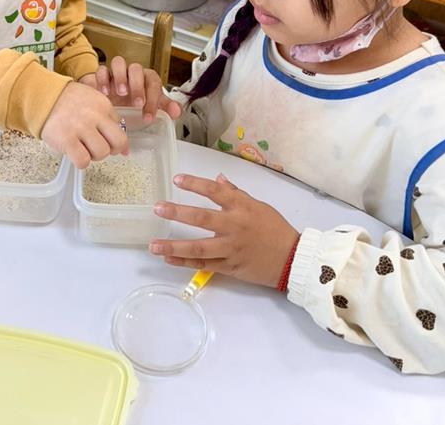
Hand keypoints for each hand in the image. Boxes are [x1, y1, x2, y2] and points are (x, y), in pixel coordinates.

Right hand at [41, 81, 128, 168]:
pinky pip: (83, 160)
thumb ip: (110, 122)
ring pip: (102, 153)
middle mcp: (95, 116)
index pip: (122, 131)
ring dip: (94, 156)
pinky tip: (75, 154)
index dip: (116, 142)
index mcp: (104, 106)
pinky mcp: (66, 140)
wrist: (43, 98)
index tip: (108, 144)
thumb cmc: (69, 103)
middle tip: (97, 148)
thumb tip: (125, 150)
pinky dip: (81, 162)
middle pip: (117, 143)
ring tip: (83, 148)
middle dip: (110, 150)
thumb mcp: (94, 103)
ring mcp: (80, 128)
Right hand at [92, 56, 181, 122]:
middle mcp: (132, 74)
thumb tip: (177, 111)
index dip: (153, 99)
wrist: (112, 108)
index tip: (149, 116)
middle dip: (137, 86)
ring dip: (120, 76)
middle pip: (136, 68)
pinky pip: (101, 70)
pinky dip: (102, 79)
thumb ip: (164, 108)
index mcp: (146, 80)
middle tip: (137, 103)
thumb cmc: (133, 106)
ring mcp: (116, 73)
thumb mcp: (149, 108)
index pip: (153, 82)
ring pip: (118, 62)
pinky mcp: (102, 76)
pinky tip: (104, 93)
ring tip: (120, 93)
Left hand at [148, 174, 299, 288]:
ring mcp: (230, 248)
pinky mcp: (229, 267)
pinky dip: (184, 263)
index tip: (176, 180)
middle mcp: (234, 226)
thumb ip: (235, 193)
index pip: (215, 192)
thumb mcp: (258, 205)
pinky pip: (203, 265)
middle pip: (202, 219)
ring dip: (174, 246)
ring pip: (198, 248)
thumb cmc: (275, 228)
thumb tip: (218, 179)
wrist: (291, 259)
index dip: (195, 184)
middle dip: (178, 213)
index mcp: (242, 207)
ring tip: (153, 245)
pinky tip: (168, 259)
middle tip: (157, 208)